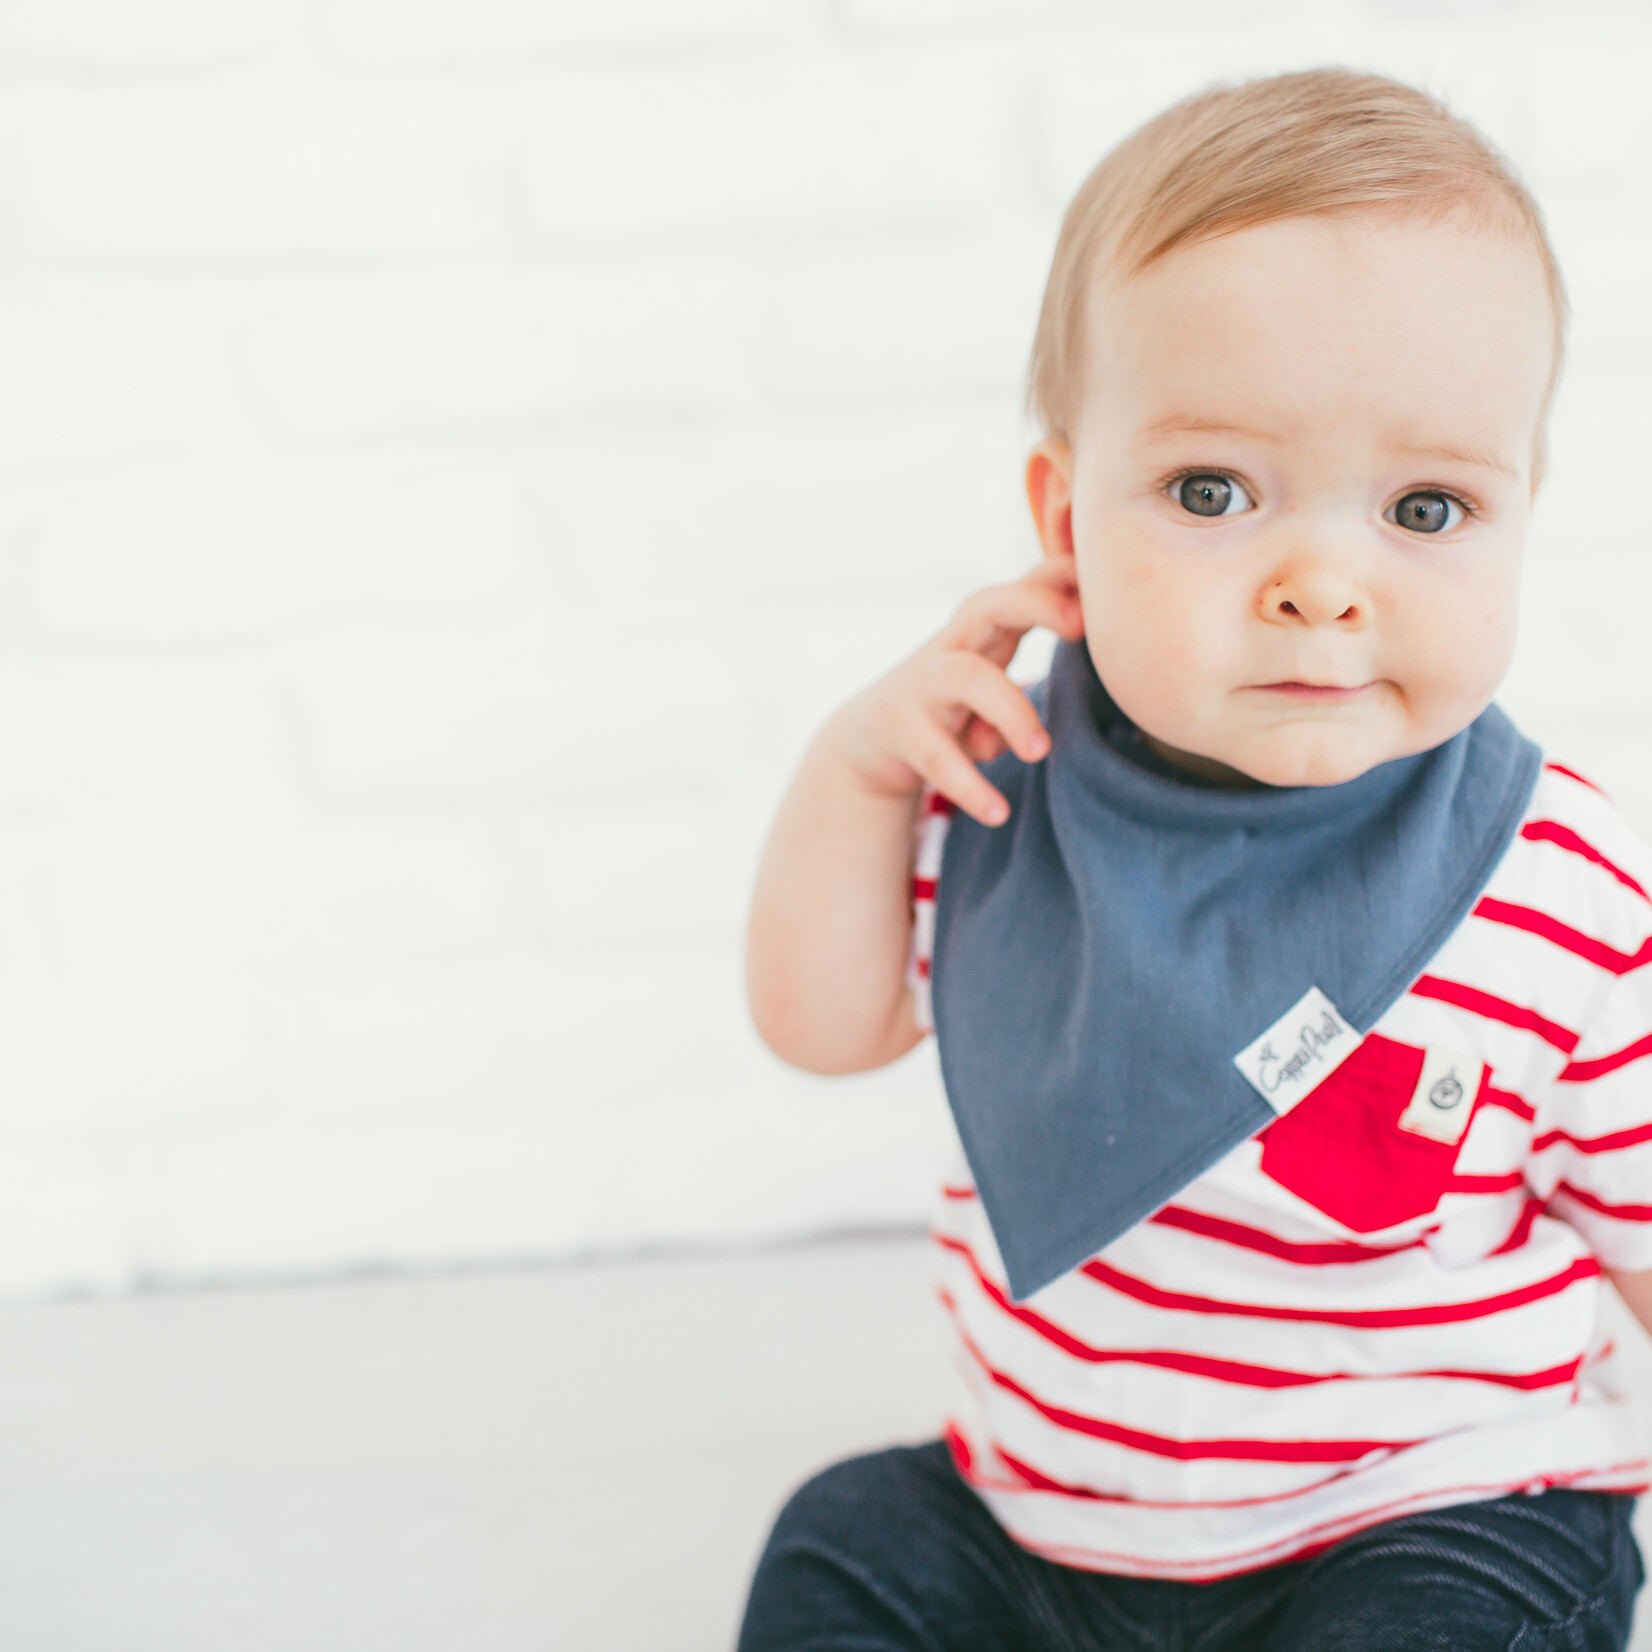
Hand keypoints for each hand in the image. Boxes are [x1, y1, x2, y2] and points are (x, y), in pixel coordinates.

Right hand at [830, 556, 1084, 826]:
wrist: (873, 735)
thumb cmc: (956, 699)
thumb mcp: (998, 668)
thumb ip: (1043, 660)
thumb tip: (1110, 661)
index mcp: (985, 628)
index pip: (1025, 583)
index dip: (1061, 577)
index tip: (1101, 583)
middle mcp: (953, 645)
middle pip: (987, 604)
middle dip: (1034, 605)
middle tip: (1079, 628)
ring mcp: (924, 685)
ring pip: (965, 677)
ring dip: (1010, 710)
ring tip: (1040, 752)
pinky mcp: (904, 732)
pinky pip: (938, 757)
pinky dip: (970, 786)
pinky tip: (997, 811)